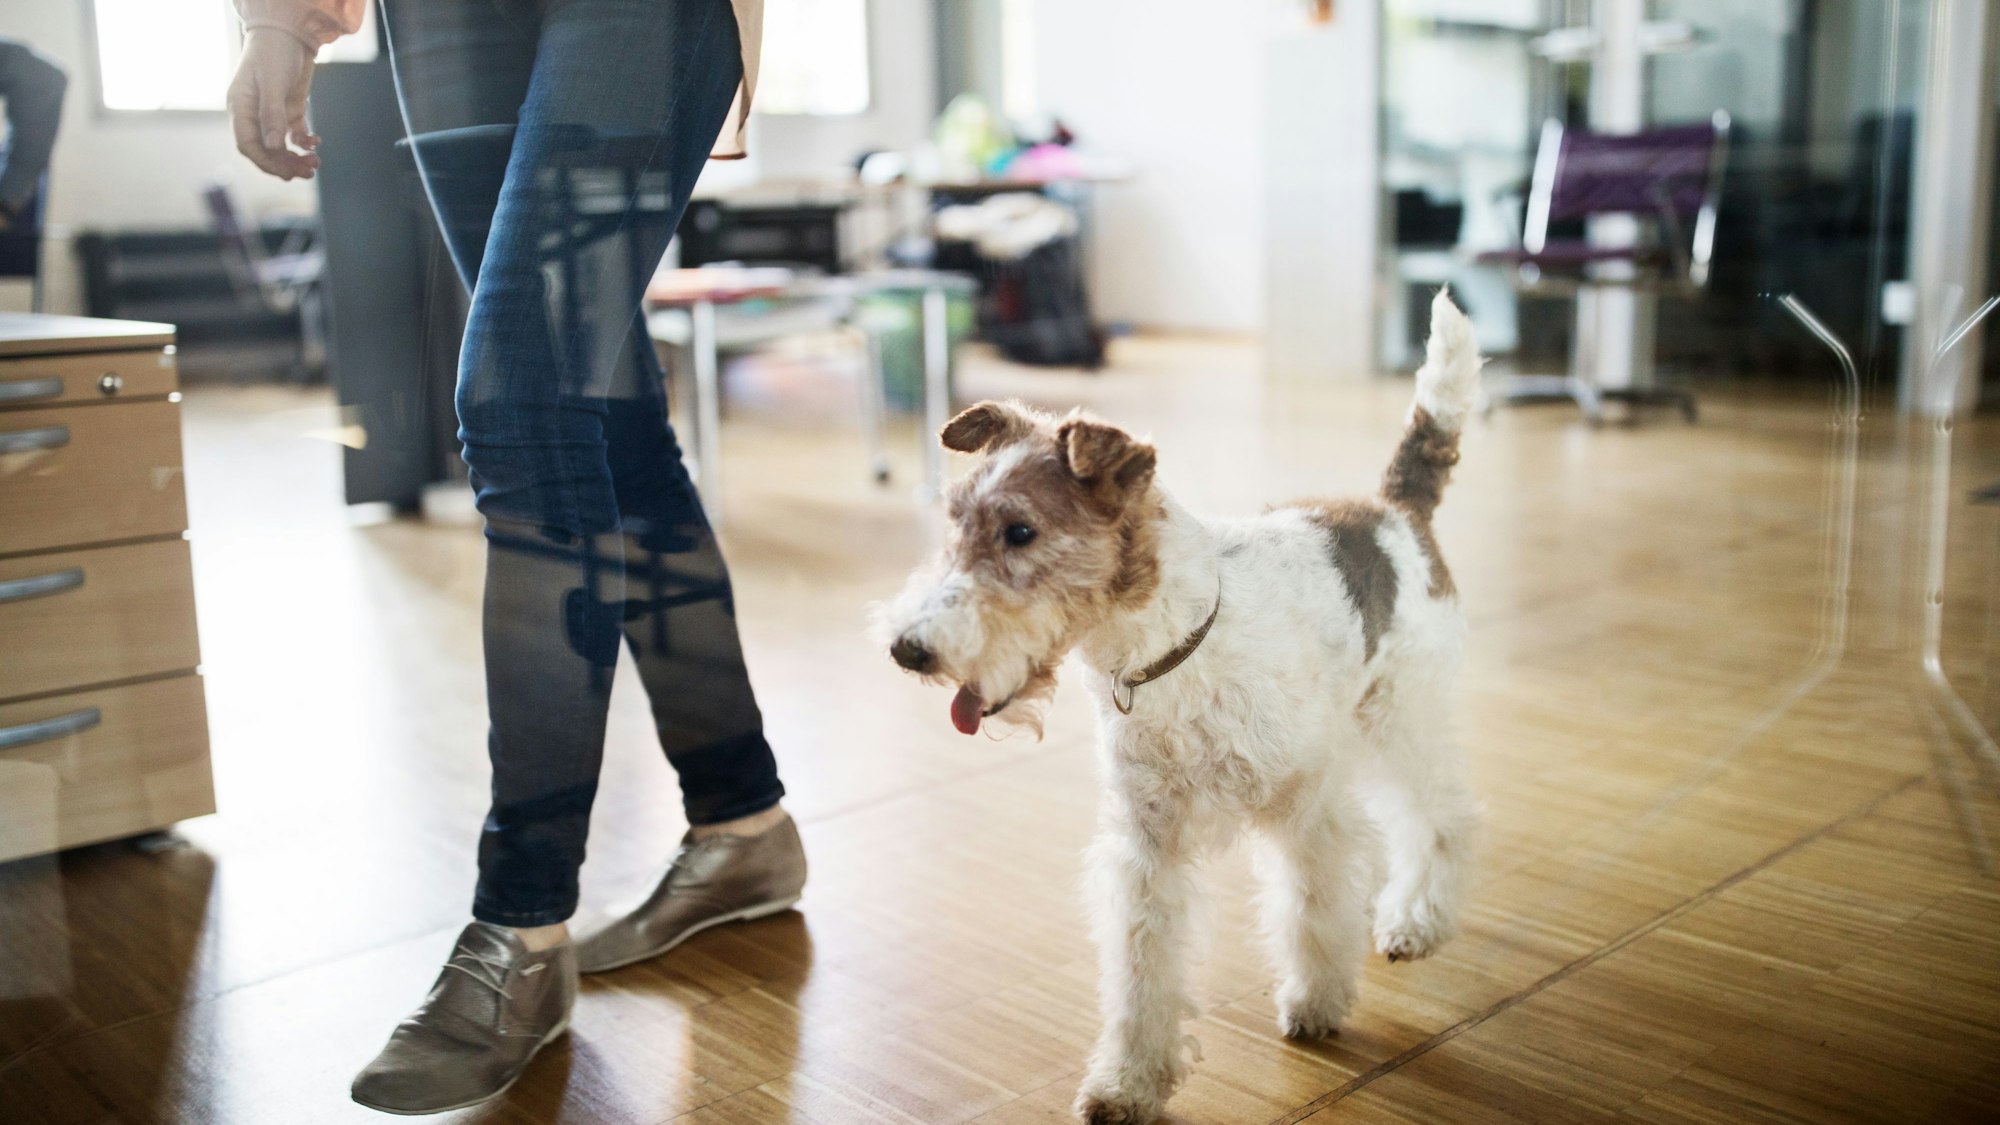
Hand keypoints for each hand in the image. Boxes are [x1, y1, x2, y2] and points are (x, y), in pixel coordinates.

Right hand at [228, 29, 320, 179]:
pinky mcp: (289, 108)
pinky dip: (305, 142)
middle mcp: (254, 114)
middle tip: (309, 171)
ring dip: (296, 157)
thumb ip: (272, 115)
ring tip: (315, 162)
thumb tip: (273, 147)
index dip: (265, 162)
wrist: (289, 31)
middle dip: (285, 164)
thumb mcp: (272, 83)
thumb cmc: (274, 52)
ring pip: (281, 146)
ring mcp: (272, 112)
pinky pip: (294, 133)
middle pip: (266, 150)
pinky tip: (316, 143)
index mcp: (241, 108)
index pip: (247, 145)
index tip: (286, 172)